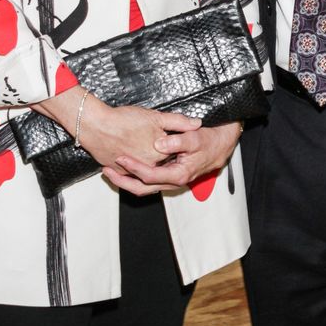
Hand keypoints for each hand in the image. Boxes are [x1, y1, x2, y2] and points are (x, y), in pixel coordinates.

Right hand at [33, 86, 202, 189]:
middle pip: (159, 168)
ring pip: (143, 174)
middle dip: (165, 162)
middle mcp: (145, 166)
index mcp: (157, 155)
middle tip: (165, 153)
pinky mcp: (116, 169)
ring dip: (148, 169)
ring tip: (151, 159)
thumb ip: (178, 122)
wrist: (95, 124)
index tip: (181, 146)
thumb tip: (196, 124)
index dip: (177, 152)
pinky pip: (127, 174)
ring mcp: (129, 170)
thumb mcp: (155, 117)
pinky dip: (131, 170)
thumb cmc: (123, 120)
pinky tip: (132, 161)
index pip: (173, 158)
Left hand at [104, 120, 242, 196]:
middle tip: (106, 171)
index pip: (149, 176)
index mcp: (178, 174)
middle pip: (142, 188)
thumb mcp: (195, 137)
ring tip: (109, 170)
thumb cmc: (208, 141)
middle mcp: (172, 182)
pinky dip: (134, 177)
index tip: (120, 158)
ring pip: (143, 188)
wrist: (220, 146)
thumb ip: (178, 140)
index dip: (133, 167)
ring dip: (126, 180)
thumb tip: (160, 144)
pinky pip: (147, 182)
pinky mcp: (167, 177)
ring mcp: (169, 181)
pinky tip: (124, 167)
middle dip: (122, 181)